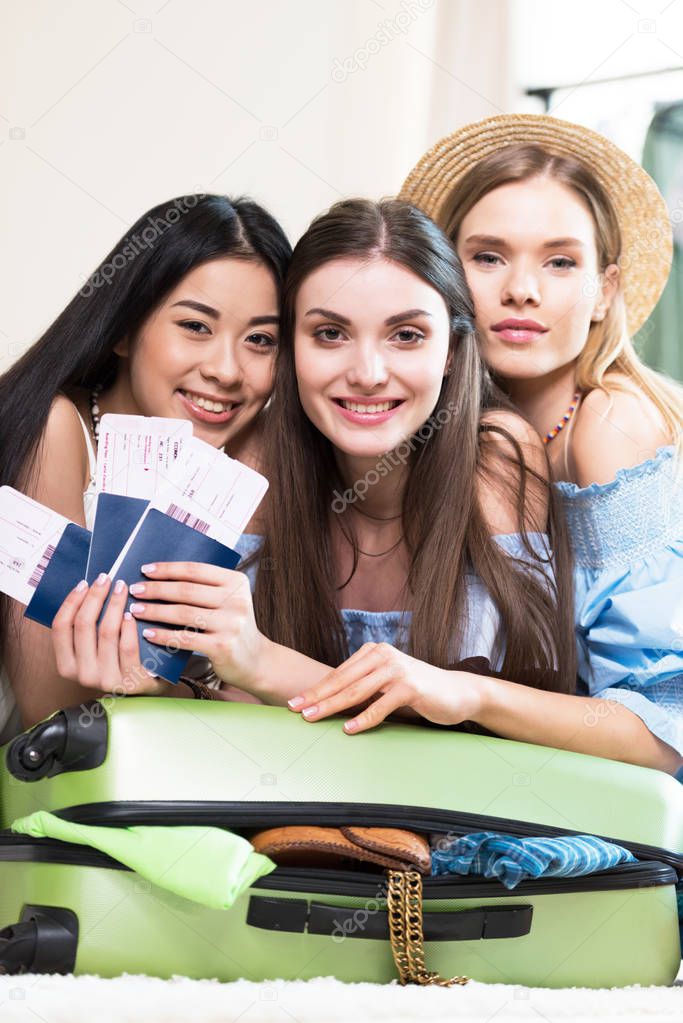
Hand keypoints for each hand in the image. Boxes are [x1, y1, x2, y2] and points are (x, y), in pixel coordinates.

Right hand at [52, 574, 167, 695]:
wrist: (143, 691)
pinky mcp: (130, 681)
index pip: (60, 627)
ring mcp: (106, 679)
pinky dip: (129, 626)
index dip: (71, 602)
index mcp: (67, 665)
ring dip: (114, 605)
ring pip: (106, 632)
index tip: (84, 583)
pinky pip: (127, 646)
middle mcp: (83, 674)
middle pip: (83, 625)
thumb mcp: (93, 650)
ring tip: (121, 588)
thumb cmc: (116, 662)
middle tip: (106, 579)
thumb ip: (86, 628)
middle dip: (95, 597)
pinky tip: (131, 613)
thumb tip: (87, 589)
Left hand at [127, 561, 267, 691]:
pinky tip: (148, 633)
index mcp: (236, 582)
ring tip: (136, 609)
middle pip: (187, 590)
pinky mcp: (223, 646)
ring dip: (155, 610)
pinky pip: (185, 638)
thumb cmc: (231, 626)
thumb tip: (160, 577)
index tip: (145, 569)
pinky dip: (164, 635)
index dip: (168, 569)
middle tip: (135, 589)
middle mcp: (236, 600)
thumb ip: (203, 589)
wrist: (255, 660)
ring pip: (184, 613)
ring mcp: (231, 624)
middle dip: (157, 589)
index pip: (196, 570)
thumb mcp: (227, 601)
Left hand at [286, 642, 483, 733]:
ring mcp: (396, 669)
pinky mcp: (409, 686)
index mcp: (373, 652)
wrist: (457, 692)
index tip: (294, 702)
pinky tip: (348, 729)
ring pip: (357, 691)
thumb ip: (364, 685)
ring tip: (312, 718)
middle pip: (343, 681)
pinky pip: (381, 705)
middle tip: (294, 709)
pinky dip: (363, 719)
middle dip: (316, 696)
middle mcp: (383, 655)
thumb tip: (330, 702)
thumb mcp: (387, 682)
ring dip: (332, 706)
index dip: (316, 689)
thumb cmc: (418, 690)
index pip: (339, 673)